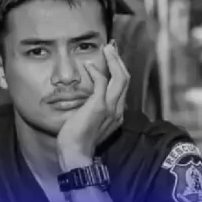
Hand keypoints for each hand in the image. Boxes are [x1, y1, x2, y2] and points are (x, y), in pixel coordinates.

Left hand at [56, 42, 129, 166]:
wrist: (75, 154)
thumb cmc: (77, 140)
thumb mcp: (89, 122)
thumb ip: (93, 110)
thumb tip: (86, 100)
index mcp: (117, 114)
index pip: (123, 87)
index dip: (119, 70)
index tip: (112, 59)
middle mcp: (118, 110)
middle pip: (125, 79)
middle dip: (119, 60)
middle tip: (111, 47)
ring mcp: (110, 108)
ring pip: (120, 78)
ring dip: (113, 60)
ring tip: (107, 49)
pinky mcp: (99, 106)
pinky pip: (102, 82)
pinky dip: (97, 71)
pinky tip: (88, 65)